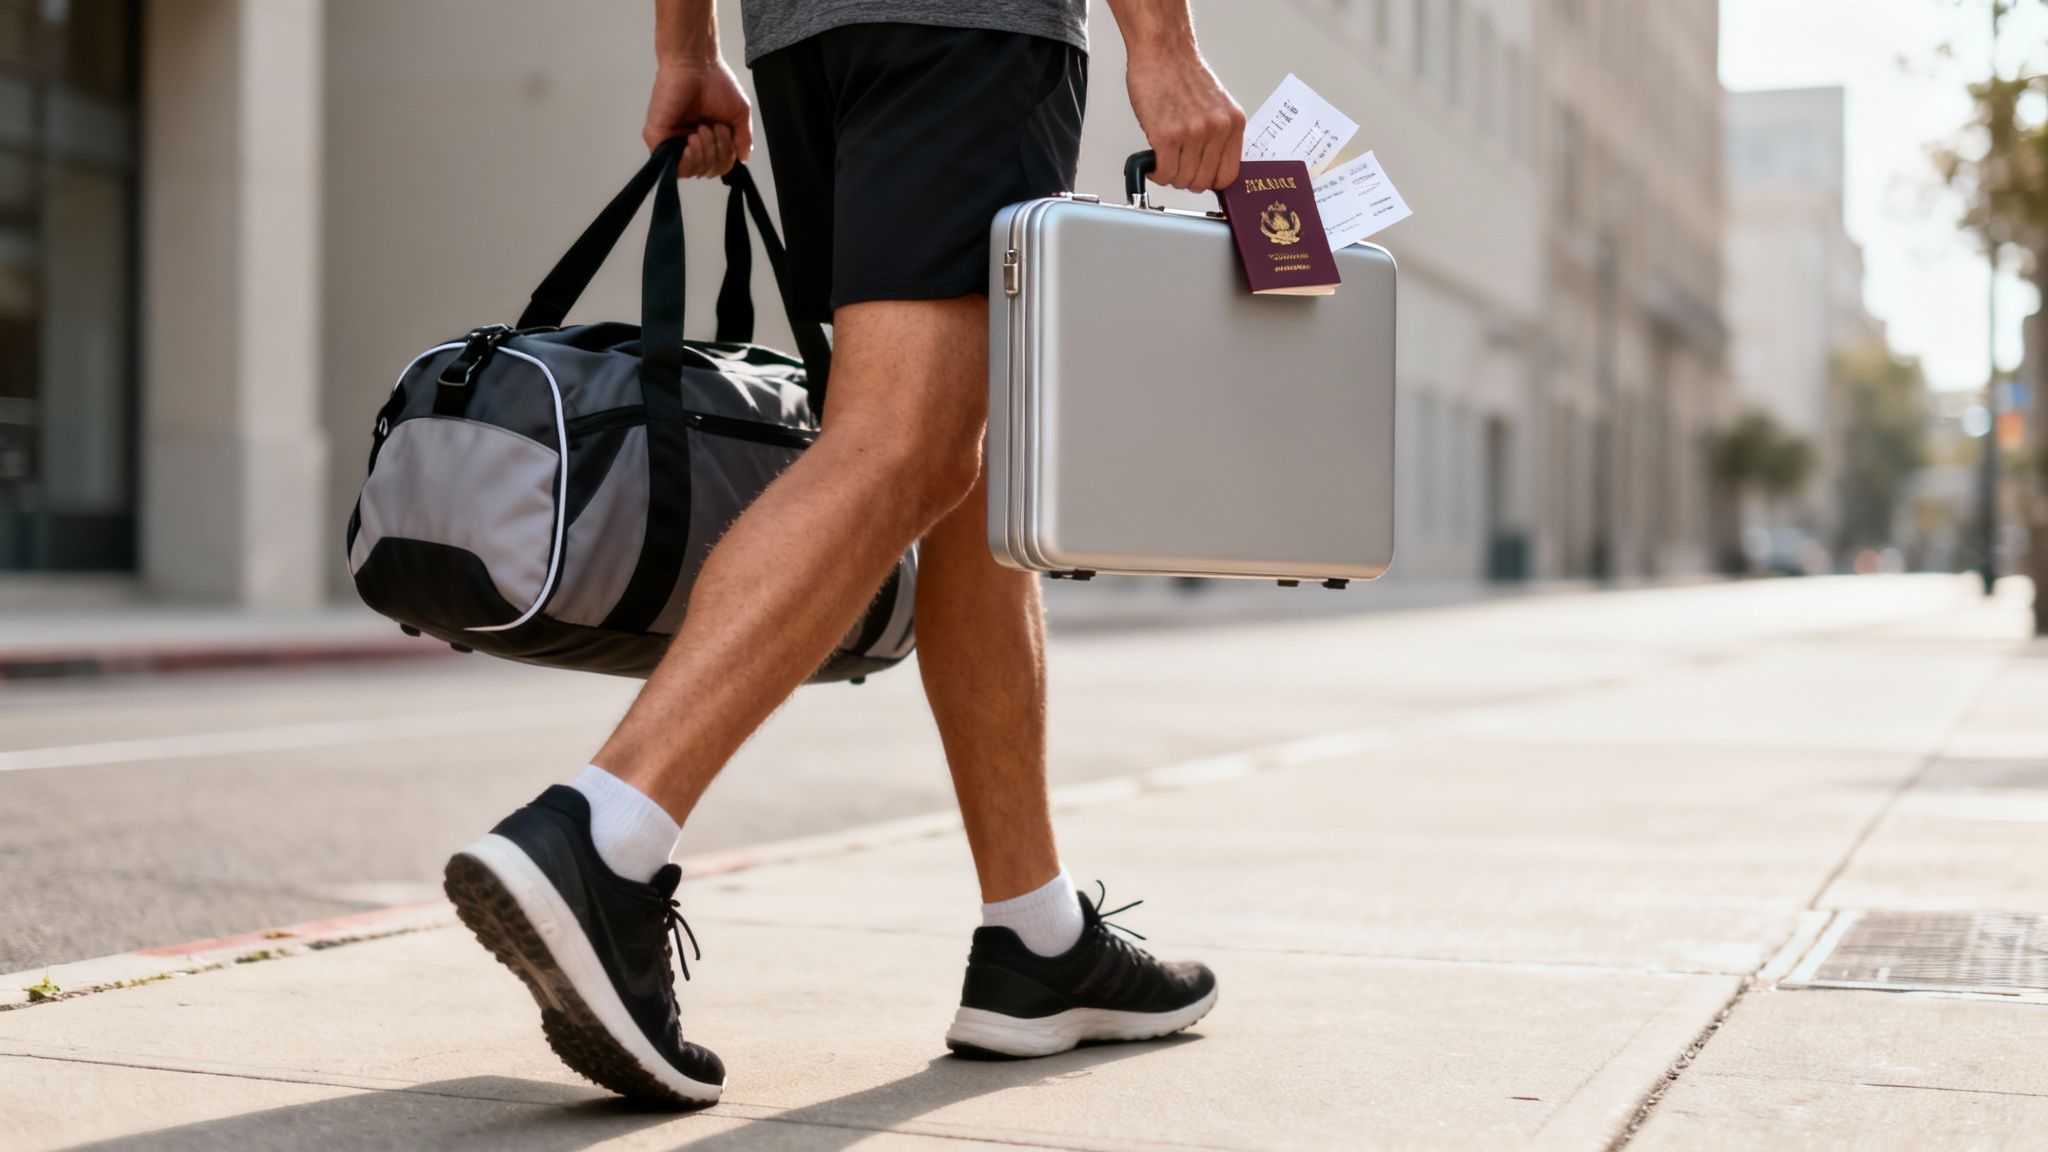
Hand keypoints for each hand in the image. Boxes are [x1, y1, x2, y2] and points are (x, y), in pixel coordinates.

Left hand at [642, 59, 753, 176]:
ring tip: (703, 129)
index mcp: (707, 137)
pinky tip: (692, 138)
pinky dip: (689, 158)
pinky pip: (674, 168)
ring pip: (693, 171)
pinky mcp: (658, 138)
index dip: (727, 157)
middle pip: (708, 171)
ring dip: (706, 153)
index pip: (718, 166)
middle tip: (714, 127)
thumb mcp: (739, 114)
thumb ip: (742, 139)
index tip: (726, 131)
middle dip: (718, 153)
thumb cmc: (717, 82)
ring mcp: (672, 140)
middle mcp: (689, 141)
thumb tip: (743, 158)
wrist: (696, 63)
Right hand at [1124, 45, 1244, 191]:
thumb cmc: (1182, 75)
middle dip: (1187, 180)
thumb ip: (1217, 135)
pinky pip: (1164, 172)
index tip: (1199, 178)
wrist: (1163, 52)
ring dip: (1169, 176)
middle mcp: (1217, 129)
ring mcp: (1193, 133)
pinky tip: (1152, 163)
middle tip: (1176, 170)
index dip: (1210, 181)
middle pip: (1203, 182)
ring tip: (1163, 163)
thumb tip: (1208, 164)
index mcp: (1233, 123)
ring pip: (1182, 180)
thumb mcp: (1216, 106)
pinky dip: (1156, 173)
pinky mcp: (1167, 136)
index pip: (1228, 174)